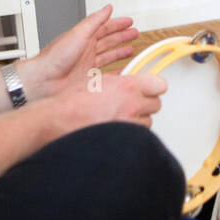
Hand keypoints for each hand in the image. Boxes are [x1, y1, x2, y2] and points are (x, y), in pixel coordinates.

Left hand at [20, 4, 138, 99]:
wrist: (44, 80)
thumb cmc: (55, 58)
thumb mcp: (78, 34)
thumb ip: (94, 21)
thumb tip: (107, 8)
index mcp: (84, 37)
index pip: (104, 27)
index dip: (117, 24)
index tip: (129, 22)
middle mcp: (86, 50)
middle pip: (108, 40)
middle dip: (121, 36)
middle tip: (133, 33)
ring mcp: (87, 64)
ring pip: (108, 55)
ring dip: (119, 51)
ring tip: (130, 49)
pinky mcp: (88, 79)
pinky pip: (106, 73)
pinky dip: (115, 71)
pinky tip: (121, 71)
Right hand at [50, 72, 166, 134]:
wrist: (59, 119)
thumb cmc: (73, 101)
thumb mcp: (99, 80)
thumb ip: (121, 81)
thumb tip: (131, 82)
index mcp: (127, 86)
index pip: (160, 85)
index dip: (154, 87)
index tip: (150, 88)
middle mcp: (132, 104)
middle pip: (156, 104)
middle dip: (145, 104)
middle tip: (133, 104)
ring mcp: (129, 123)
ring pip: (148, 122)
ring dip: (138, 120)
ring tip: (122, 118)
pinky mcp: (124, 138)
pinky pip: (137, 136)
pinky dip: (130, 134)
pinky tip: (118, 129)